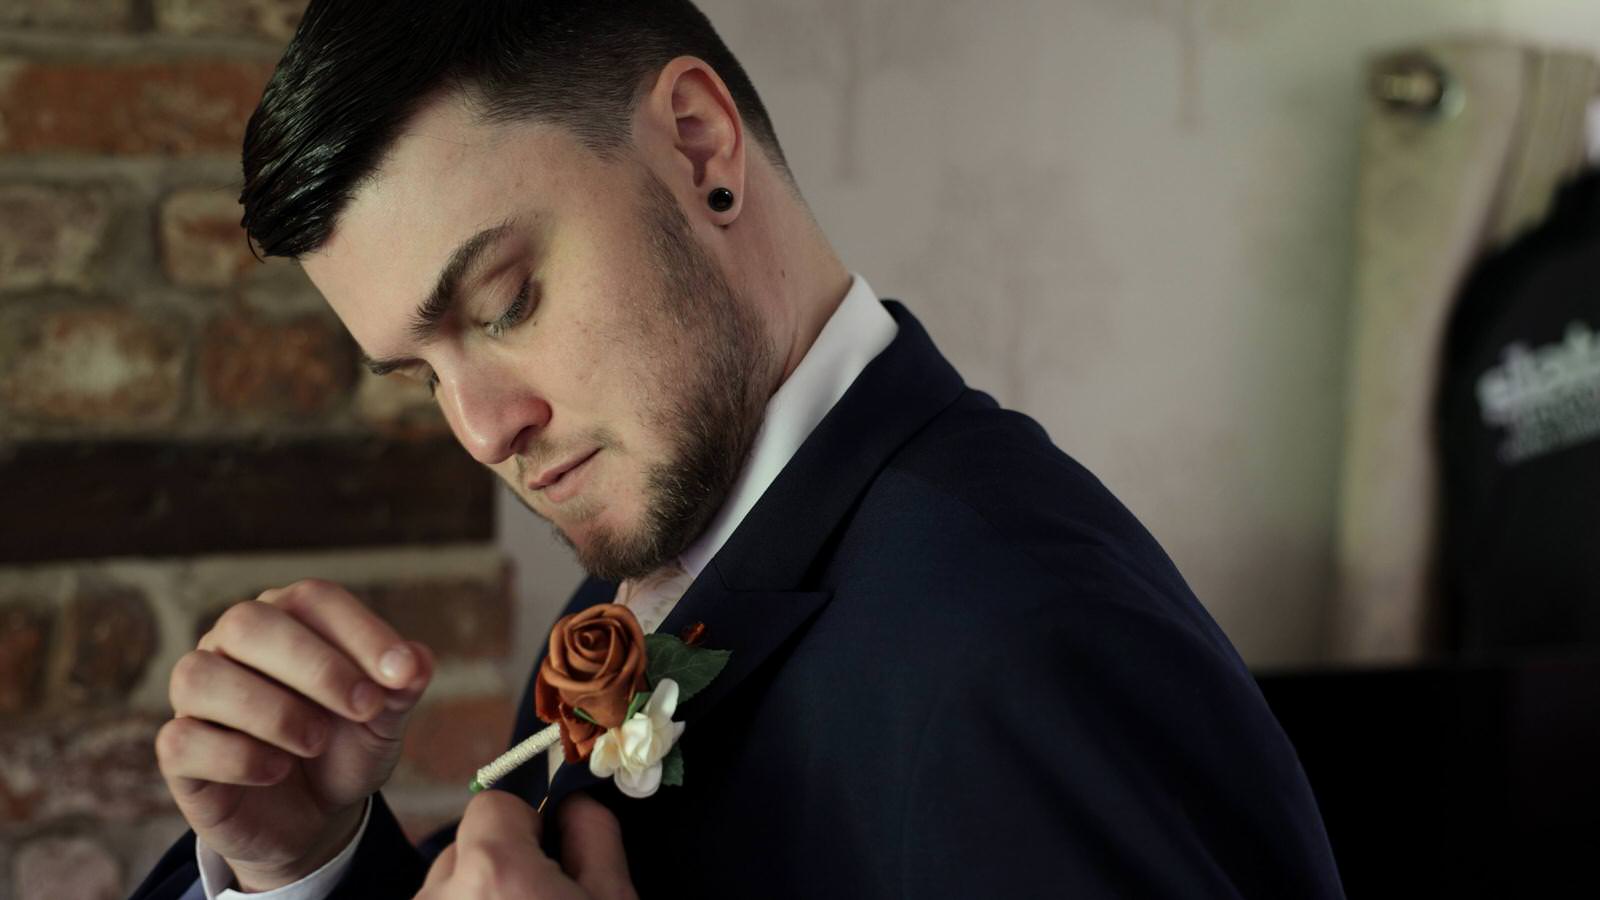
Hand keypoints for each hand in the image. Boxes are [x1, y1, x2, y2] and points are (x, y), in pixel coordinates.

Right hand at [154, 579, 433, 890]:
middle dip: (315, 666)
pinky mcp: (178, 751)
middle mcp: (232, 644)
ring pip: (202, 676)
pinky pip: (183, 739)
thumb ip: (401, 687)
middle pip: (249, 623)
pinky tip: (277, 770)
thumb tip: (416, 661)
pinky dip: (237, 756)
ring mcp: (197, 696)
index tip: (402, 674)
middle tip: (364, 707)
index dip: (360, 631)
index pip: (313, 598)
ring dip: (271, 711)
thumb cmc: (345, 748)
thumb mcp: (383, 720)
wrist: (313, 817)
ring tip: (316, 742)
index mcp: (288, 619)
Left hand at [418, 791, 637, 899]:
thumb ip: (592, 832)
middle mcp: (440, 896)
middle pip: (466, 846)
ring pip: (448, 887)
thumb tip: (571, 802)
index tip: (552, 860)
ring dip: (477, 896)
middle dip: (500, 863)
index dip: (527, 825)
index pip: (492, 804)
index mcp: (493, 870)